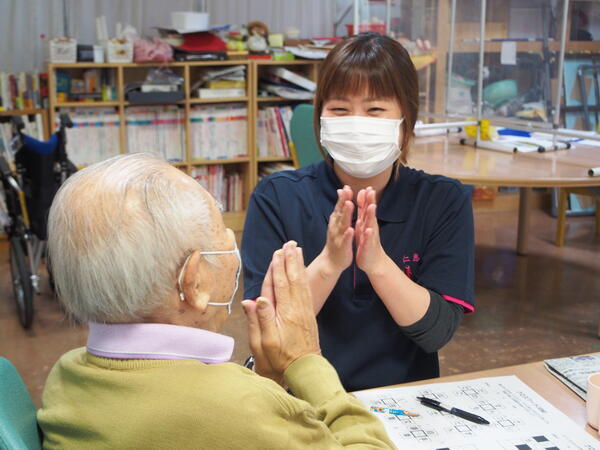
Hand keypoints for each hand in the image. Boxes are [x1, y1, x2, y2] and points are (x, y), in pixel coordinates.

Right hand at [242, 241, 319, 380]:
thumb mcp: (263, 343)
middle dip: (289, 261)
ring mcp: (304, 311)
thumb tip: (254, 300)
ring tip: (297, 250)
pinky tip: (303, 270)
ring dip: (298, 265)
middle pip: (292, 279)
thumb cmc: (280, 359)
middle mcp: (295, 309)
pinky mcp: (309, 314)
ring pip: (301, 282)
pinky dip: (304, 277)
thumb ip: (259, 321)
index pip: (279, 286)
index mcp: (283, 314)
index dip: (276, 269)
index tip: (276, 254)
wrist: (305, 369)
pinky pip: (307, 291)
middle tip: (288, 244)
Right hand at [322, 185, 353, 272]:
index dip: (343, 197)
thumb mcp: (337, 221)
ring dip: (346, 214)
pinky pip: (345, 240)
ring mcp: (338, 236)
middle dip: (343, 201)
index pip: (340, 206)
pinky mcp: (343, 246)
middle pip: (340, 212)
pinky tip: (351, 229)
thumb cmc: (336, 239)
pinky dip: (347, 234)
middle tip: (347, 191)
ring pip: (343, 224)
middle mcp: (336, 227)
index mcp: (336, 221)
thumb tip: (341, 190)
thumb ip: (340, 206)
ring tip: (349, 204)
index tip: (347, 186)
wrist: (331, 261)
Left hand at [355, 187, 386, 274]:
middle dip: (370, 202)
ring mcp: (370, 236)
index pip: (366, 207)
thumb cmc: (366, 241)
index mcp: (367, 221)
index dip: (366, 197)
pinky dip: (368, 234)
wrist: (373, 261)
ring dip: (371, 215)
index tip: (367, 186)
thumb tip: (361, 196)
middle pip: (370, 212)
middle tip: (371, 191)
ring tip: (372, 206)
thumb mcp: (363, 224)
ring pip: (371, 224)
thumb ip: (362, 211)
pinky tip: (368, 230)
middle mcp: (370, 226)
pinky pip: (368, 239)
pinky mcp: (368, 246)